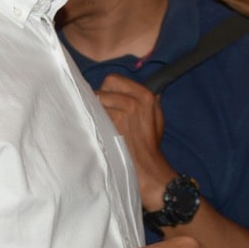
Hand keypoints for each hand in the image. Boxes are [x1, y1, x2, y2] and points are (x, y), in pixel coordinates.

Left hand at [95, 74, 173, 209]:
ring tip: (98, 121)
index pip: (113, 79)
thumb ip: (151, 102)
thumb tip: (146, 90)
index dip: (106, 89)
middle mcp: (133, 100)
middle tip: (101, 111)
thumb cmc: (149, 144)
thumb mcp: (157, 119)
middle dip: (99, 98)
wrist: (146, 167)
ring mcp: (121, 112)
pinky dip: (91, 120)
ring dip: (93, 110)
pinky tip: (95, 128)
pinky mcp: (111, 124)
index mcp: (145, 96)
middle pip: (102, 88)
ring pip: (95, 100)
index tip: (107, 100)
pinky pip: (93, 114)